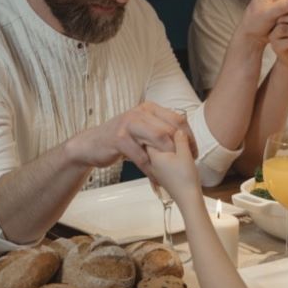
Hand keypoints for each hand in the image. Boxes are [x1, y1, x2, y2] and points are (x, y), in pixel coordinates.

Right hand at [65, 102, 196, 172]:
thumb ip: (160, 130)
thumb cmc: (122, 138)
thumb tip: (184, 140)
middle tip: (186, 164)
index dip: (189, 136)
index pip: (178, 119)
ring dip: (167, 159)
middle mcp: (140, 112)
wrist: (92, 144)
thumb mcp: (142, 129)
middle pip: (170, 129)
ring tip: (172, 172)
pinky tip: (155, 178)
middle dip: (181, 149)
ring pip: (158, 139)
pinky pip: (141, 156)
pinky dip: (151, 169)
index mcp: (149, 108)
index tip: (194, 152)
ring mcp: (129, 124)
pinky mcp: (119, 138)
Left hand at [142, 130, 201, 204]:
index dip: (162, 130)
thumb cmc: (185, 179)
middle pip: (155, 144)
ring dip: (171, 147)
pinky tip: (183, 156)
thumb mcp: (185, 154)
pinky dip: (173, 155)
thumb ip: (180, 139)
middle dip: (167, 139)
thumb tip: (178, 130)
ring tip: (184, 147)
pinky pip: (166, 159)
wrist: (188, 198)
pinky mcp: (164, 174)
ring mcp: (158, 169)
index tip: (172, 129)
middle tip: (180, 137)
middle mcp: (153, 162)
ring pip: (161, 152)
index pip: (151, 137)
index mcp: (154, 156)